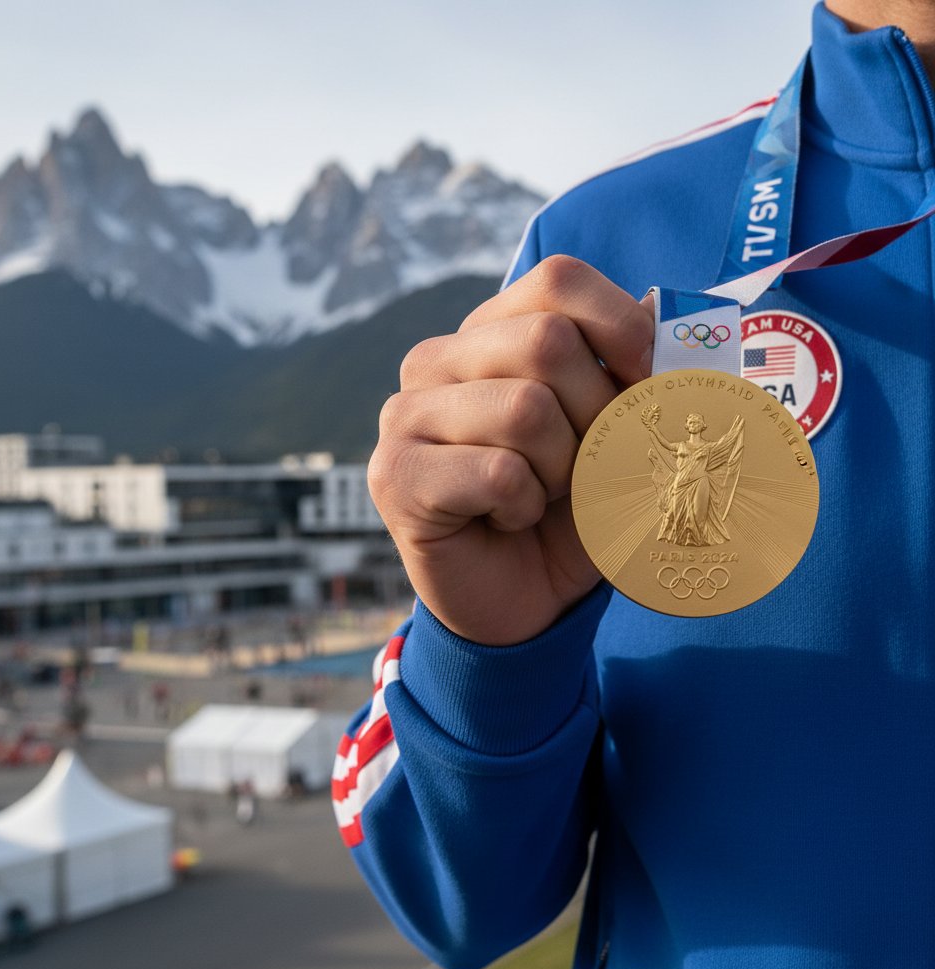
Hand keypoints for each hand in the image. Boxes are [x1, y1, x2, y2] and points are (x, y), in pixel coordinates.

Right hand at [369, 255, 654, 644]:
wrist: (522, 599)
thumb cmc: (570, 508)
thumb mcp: (615, 433)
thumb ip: (633, 370)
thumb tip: (664, 312)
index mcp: (488, 332)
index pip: (558, 280)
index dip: (621, 330)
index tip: (646, 388)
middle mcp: (436, 359)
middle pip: (547, 341)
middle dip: (596, 415)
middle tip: (586, 464)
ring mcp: (405, 414)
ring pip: (525, 409)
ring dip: (561, 469)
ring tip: (541, 495)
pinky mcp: (394, 474)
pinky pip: (497, 472)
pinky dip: (525, 507)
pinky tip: (506, 521)